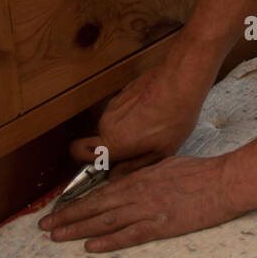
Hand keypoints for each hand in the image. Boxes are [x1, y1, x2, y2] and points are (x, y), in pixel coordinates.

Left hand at [38, 154, 242, 251]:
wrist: (225, 181)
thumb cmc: (201, 172)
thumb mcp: (168, 165)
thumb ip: (146, 174)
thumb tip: (130, 181)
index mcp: (140, 178)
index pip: (101, 192)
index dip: (77, 202)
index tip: (59, 209)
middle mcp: (138, 192)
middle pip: (95, 206)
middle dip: (67, 216)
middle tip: (44, 225)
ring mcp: (148, 209)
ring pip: (105, 220)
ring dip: (78, 228)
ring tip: (56, 236)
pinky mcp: (161, 224)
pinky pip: (129, 235)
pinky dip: (108, 241)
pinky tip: (90, 246)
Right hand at [70, 62, 205, 174]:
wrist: (179, 82)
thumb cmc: (174, 117)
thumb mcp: (161, 152)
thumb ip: (134, 166)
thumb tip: (115, 175)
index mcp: (114, 141)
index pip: (77, 151)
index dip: (86, 159)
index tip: (103, 163)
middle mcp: (106, 123)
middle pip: (101, 140)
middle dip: (117, 146)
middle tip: (142, 146)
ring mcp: (112, 106)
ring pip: (112, 126)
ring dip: (127, 130)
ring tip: (152, 128)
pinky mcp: (120, 94)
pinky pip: (121, 112)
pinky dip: (132, 116)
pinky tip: (152, 114)